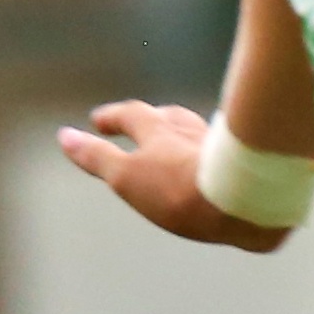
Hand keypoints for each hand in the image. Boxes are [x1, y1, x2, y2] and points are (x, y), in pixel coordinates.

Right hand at [55, 100, 286, 252]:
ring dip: (186, 135)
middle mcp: (193, 130)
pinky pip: (228, 153)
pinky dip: (216, 154)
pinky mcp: (248, 164)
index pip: (131, 115)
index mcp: (160, 130)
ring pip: (201, 132)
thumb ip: (97, 158)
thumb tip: (64, 138)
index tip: (98, 121)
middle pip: (170, 118)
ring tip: (182, 142)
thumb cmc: (180, 189)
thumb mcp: (126, 176)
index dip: (113, 117)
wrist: (244, 199)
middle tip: (144, 121)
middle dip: (153, 120)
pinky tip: (220, 166)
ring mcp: (223, 145)